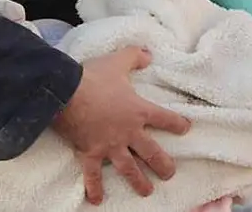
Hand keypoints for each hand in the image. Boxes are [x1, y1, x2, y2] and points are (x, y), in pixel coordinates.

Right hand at [52, 46, 190, 203]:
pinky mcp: (90, 152)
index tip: (186, 128)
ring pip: (129, 169)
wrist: (66, 92)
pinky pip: (93, 175)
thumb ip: (135, 56)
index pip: (165, 119)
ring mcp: (109, 145)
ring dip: (139, 182)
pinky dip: (94, 188)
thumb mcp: (118, 61)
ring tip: (147, 192)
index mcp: (138, 111)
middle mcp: (128, 132)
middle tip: (170, 174)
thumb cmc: (94, 77)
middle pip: (152, 153)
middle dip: (163, 165)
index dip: (178, 124)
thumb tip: (149, 54)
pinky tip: (96, 200)